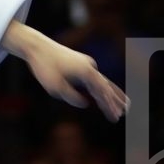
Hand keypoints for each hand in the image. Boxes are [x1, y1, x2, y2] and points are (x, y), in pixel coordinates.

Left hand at [3, 22, 127, 121]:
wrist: (38, 46)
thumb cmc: (44, 67)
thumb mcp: (55, 87)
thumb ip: (72, 97)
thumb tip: (86, 104)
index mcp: (86, 72)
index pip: (102, 93)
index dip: (109, 106)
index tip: (116, 117)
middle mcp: (90, 67)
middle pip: (106, 87)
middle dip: (116, 101)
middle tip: (126, 113)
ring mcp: (87, 63)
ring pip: (103, 81)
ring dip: (113, 93)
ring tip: (125, 102)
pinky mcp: (81, 63)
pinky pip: (95, 77)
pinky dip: (102, 86)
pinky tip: (106, 92)